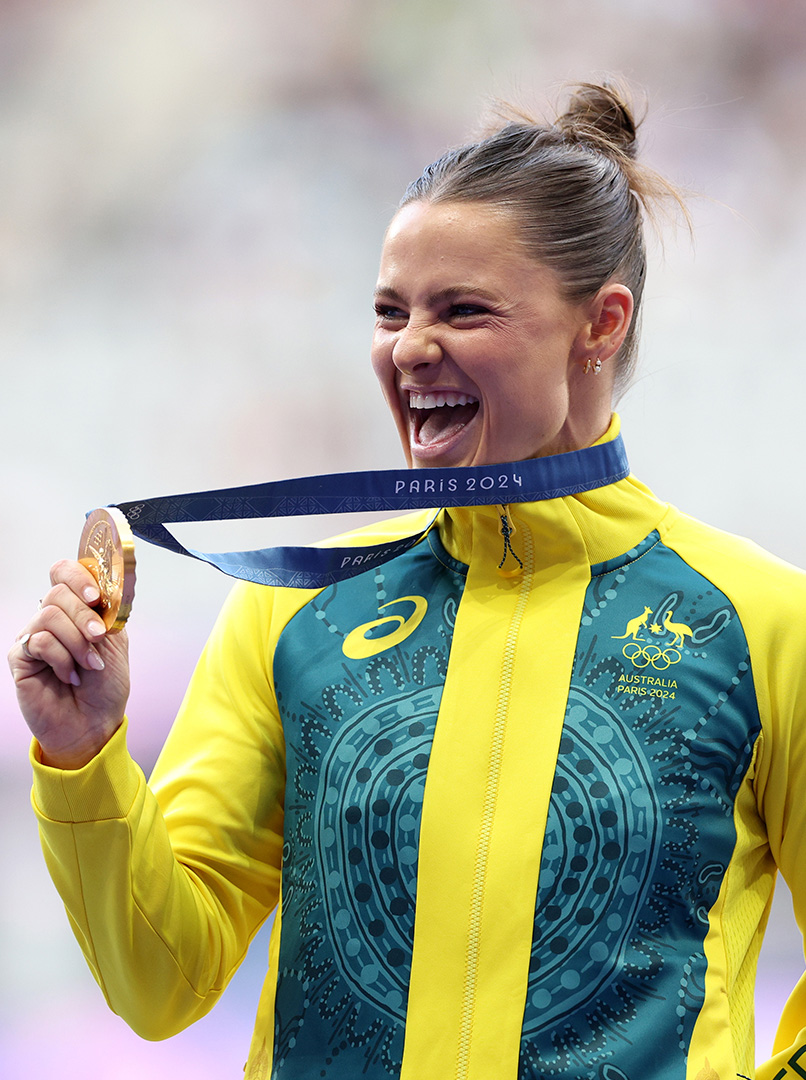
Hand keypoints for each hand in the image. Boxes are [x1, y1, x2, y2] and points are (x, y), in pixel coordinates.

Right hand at [8, 560, 130, 768]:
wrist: (94, 725)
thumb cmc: (105, 688)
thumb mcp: (115, 644)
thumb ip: (105, 614)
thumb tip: (98, 591)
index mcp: (76, 610)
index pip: (64, 573)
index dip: (78, 576)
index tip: (95, 595)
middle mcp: (52, 619)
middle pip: (57, 591)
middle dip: (83, 614)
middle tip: (98, 637)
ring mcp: (33, 637)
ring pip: (49, 615)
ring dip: (76, 641)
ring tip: (89, 666)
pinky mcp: (20, 658)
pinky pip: (39, 641)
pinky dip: (61, 658)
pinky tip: (70, 676)